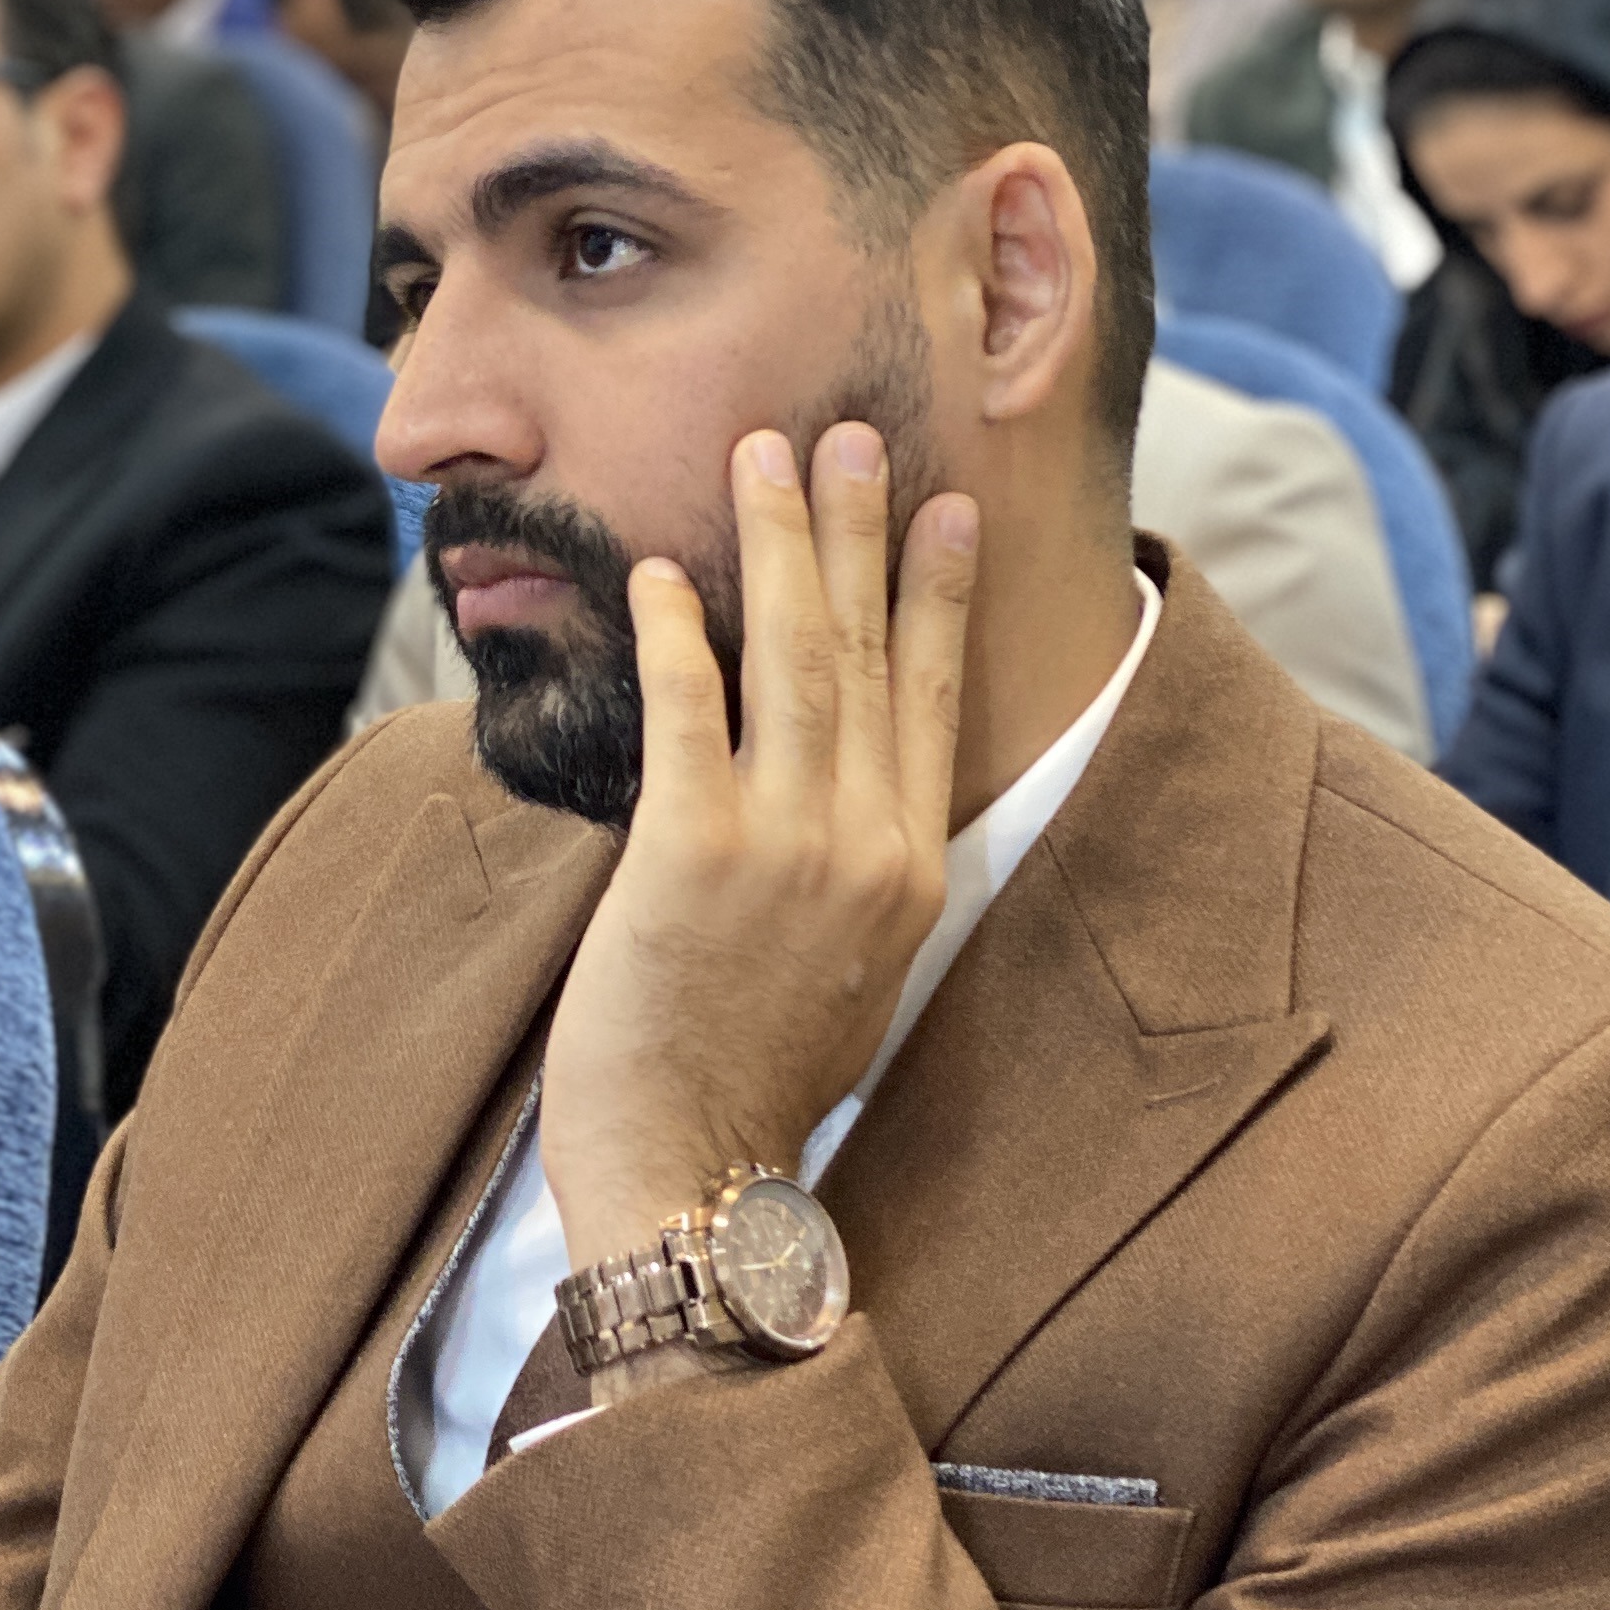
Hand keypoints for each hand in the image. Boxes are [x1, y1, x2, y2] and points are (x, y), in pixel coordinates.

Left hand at [538, 423, 977, 1286]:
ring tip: (764, 456)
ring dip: (779, 547)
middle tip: (853, 434)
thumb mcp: (851, 979)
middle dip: (860, 533)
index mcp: (911, 873)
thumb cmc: (753, 1087)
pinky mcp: (692, 858)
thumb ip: (855, 880)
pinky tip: (664, 571)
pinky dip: (679, 634)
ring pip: (794, 662)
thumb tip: (839, 808)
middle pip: (868, 654)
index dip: (936, 596)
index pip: (931, 701)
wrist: (696, 1175)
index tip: (946, 509)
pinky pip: (688, 715)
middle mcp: (866, 848)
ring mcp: (785, 849)